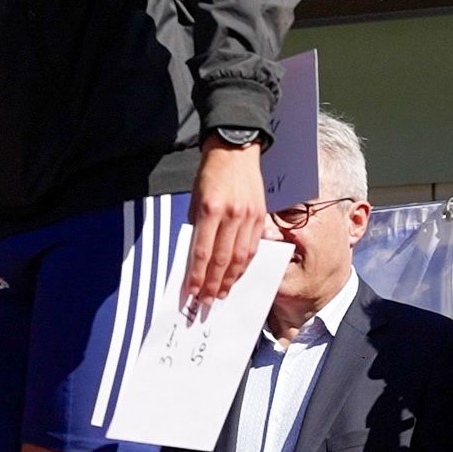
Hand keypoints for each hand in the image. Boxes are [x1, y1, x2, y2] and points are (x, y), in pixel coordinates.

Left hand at [182, 143, 266, 311]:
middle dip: (213, 284)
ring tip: (221, 294)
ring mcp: (249, 217)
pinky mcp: (261, 217)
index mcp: (210, 209)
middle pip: (222, 259)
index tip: (191, 291)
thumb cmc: (210, 174)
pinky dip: (244, 265)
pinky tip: (236, 275)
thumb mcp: (195, 198)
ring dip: (230, 279)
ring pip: (240, 257)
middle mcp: (231, 215)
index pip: (202, 251)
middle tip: (206, 301)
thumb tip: (196, 256)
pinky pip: (253, 247)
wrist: (235, 151)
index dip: (197, 275)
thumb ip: (196, 226)